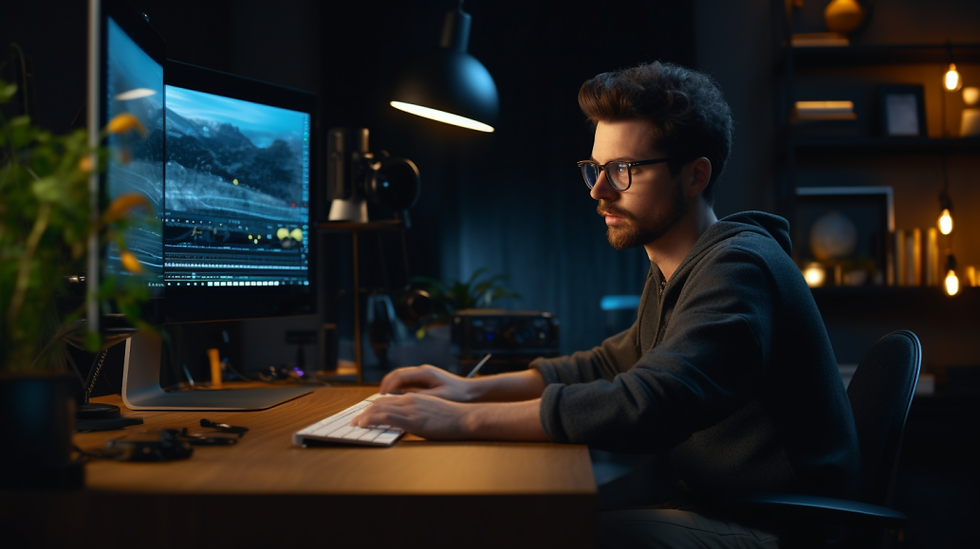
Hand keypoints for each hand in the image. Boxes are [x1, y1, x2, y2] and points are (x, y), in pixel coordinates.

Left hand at [351, 393, 472, 439]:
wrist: (465, 418)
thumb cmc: (452, 418)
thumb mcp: (433, 411)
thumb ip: (419, 413)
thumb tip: (409, 421)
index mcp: (415, 398)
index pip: (388, 400)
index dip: (373, 406)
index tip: (364, 414)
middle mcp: (410, 400)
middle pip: (380, 403)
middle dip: (365, 411)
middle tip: (354, 419)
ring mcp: (411, 409)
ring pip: (379, 408)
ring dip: (364, 415)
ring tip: (354, 423)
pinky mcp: (412, 420)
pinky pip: (386, 417)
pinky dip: (371, 419)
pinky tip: (363, 424)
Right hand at [378, 364, 476, 401]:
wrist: (474, 392)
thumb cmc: (459, 395)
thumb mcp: (438, 398)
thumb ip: (419, 398)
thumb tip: (401, 400)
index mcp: (424, 373)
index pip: (398, 376)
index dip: (387, 387)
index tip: (380, 398)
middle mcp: (422, 371)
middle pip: (396, 375)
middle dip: (385, 386)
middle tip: (377, 400)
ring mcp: (424, 374)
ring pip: (400, 378)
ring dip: (391, 388)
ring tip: (383, 401)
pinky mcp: (426, 380)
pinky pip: (407, 383)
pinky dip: (398, 390)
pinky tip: (397, 401)